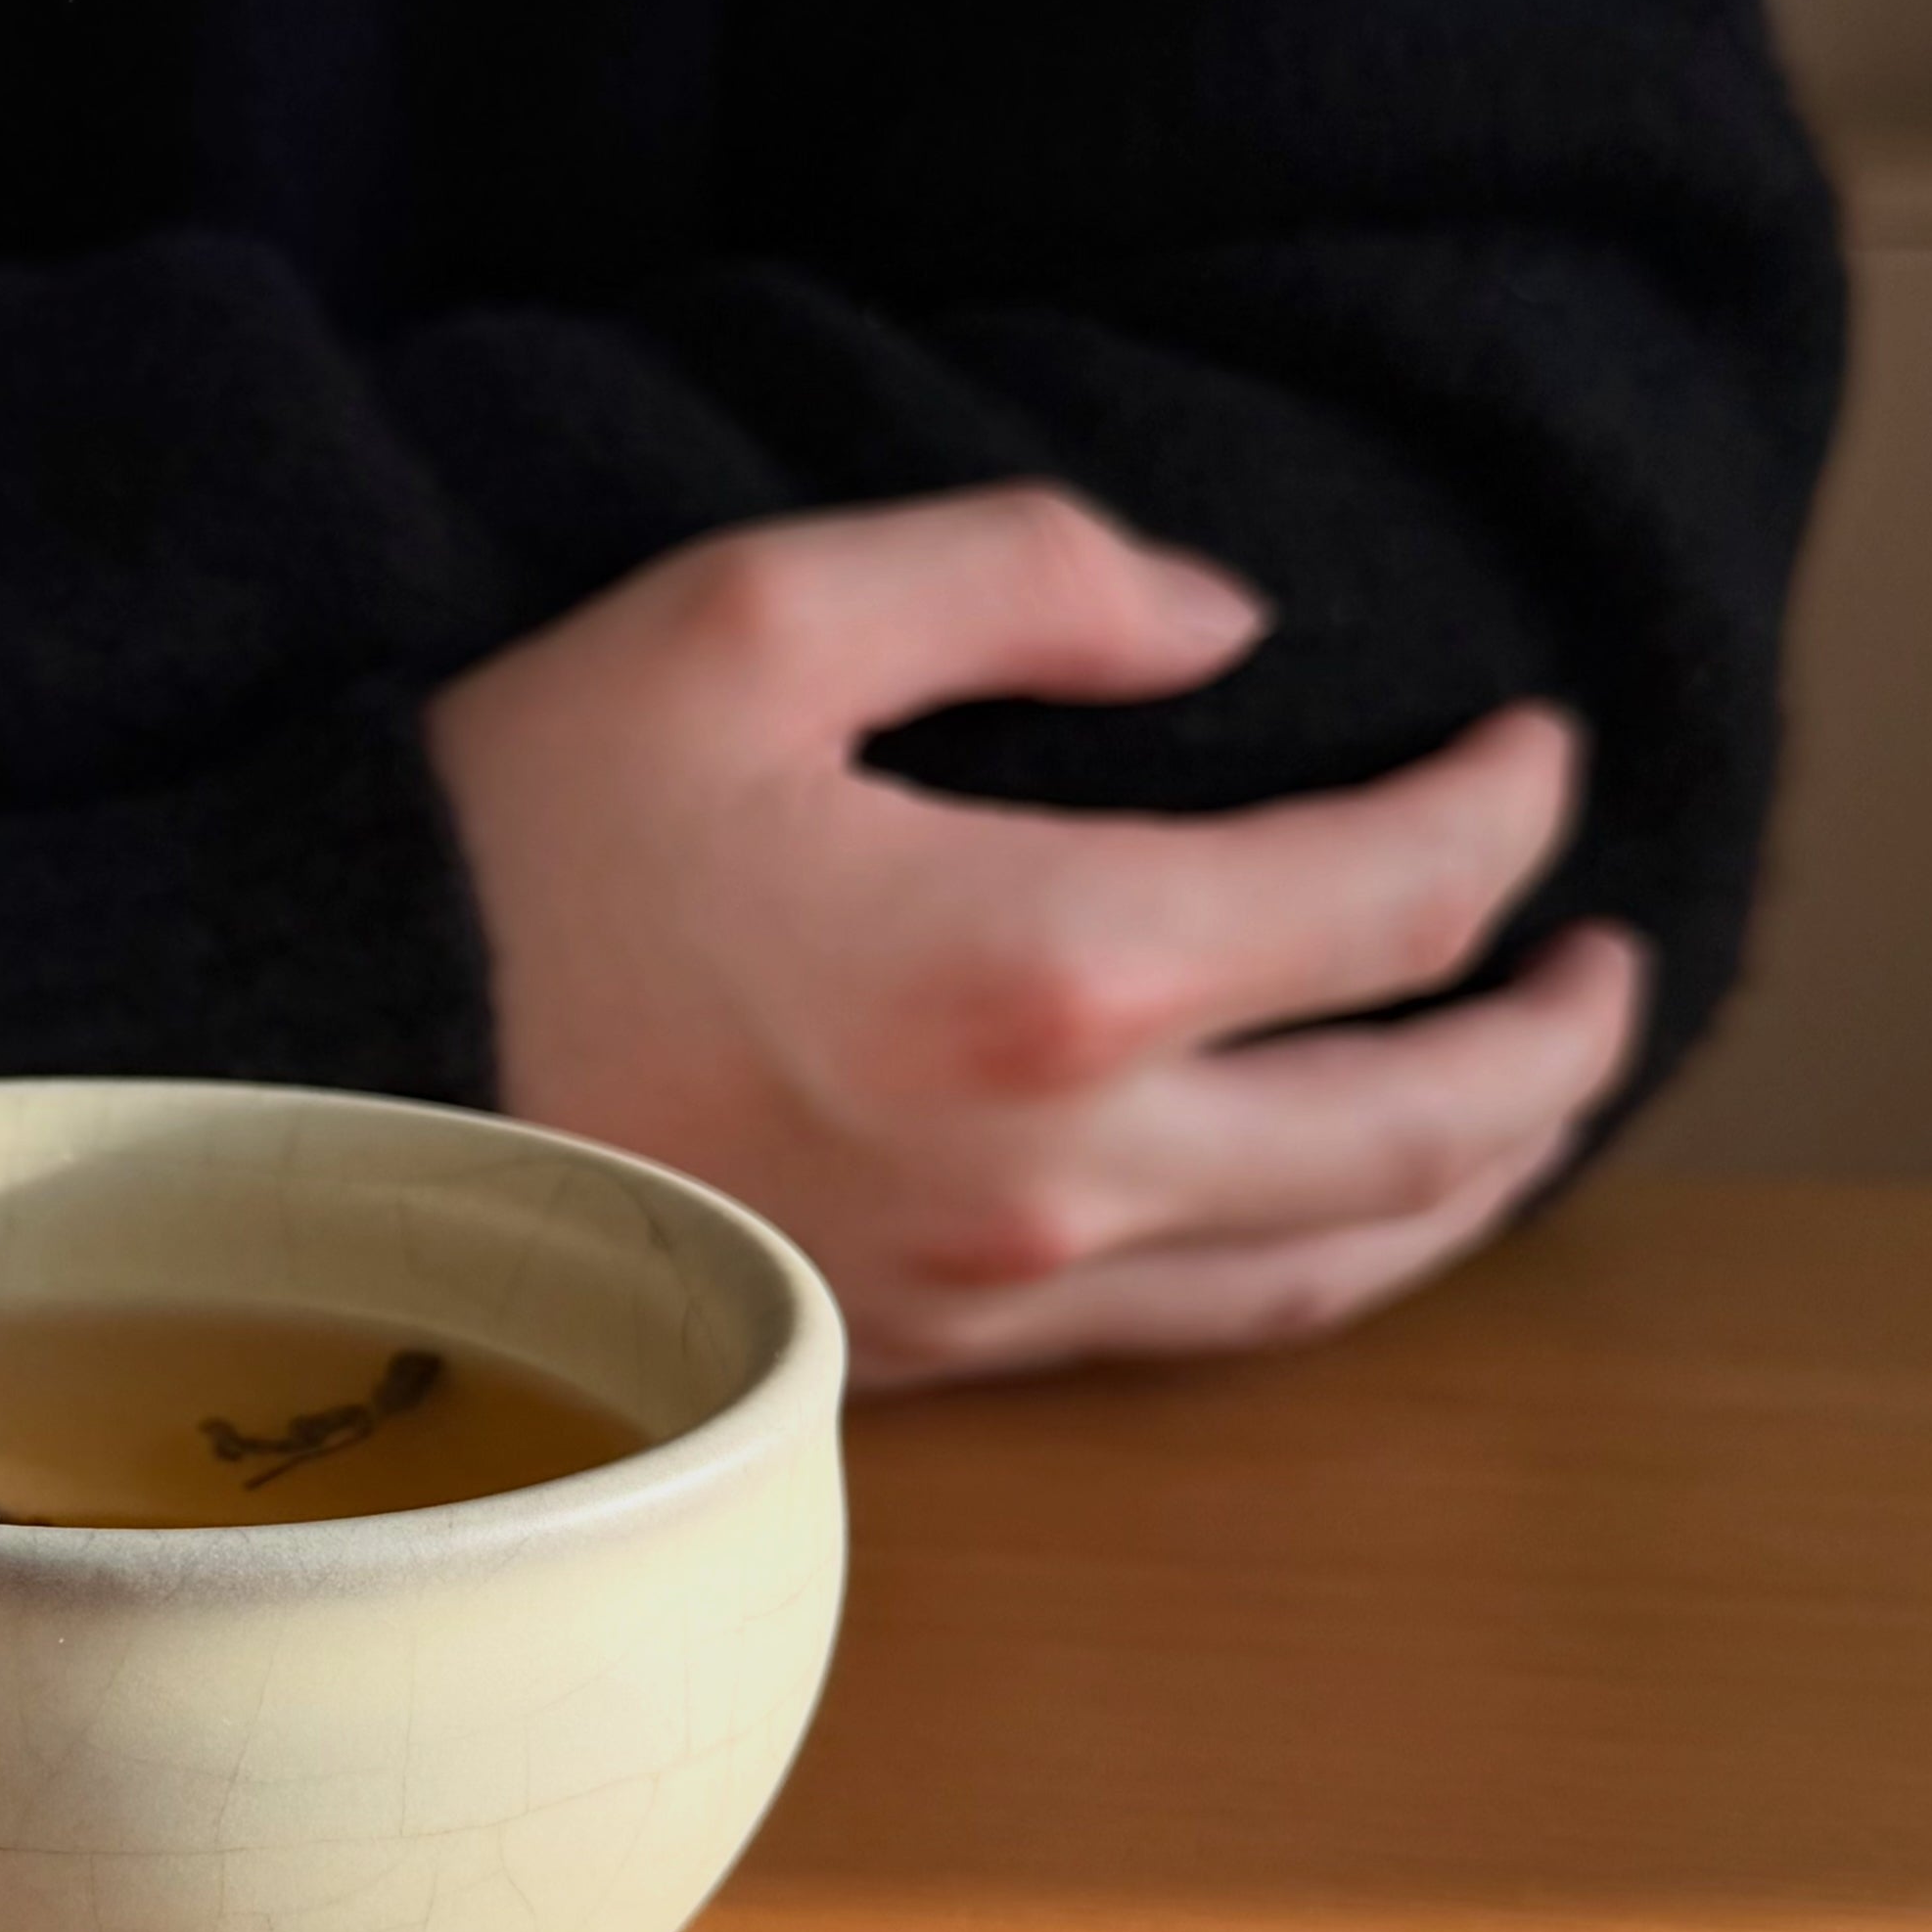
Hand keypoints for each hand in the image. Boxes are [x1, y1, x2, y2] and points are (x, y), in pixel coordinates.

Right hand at [425, 487, 1645, 1382]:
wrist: (328, 1078)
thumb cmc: (514, 844)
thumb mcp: (748, 618)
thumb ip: (1022, 576)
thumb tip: (1223, 628)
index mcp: (1046, 962)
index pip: (1393, 899)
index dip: (1504, 813)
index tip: (1531, 749)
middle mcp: (1061, 1165)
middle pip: (1425, 1128)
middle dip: (1555, 1036)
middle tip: (1603, 954)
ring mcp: (996, 1289)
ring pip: (1334, 1268)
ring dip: (1470, 1178)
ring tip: (1520, 1092)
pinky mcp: (920, 1354)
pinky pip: (1192, 1337)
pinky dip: (1318, 1268)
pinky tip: (1329, 1211)